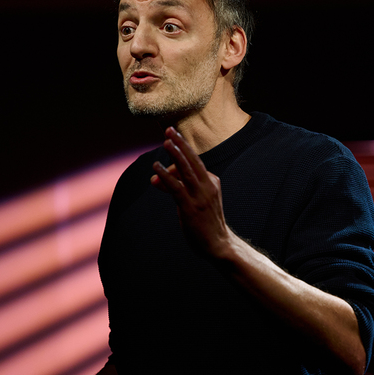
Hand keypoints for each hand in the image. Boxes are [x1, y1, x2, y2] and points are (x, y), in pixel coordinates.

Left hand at [151, 127, 231, 256]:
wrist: (218, 244)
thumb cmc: (205, 223)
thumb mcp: (193, 201)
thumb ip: (175, 188)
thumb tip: (155, 178)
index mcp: (212, 182)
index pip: (194, 163)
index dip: (180, 153)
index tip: (169, 141)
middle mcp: (208, 186)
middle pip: (193, 160)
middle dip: (181, 143)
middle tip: (169, 129)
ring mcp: (200, 196)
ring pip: (186, 170)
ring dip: (175, 155)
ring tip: (165, 141)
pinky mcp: (191, 207)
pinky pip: (176, 187)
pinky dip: (166, 176)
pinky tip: (156, 168)